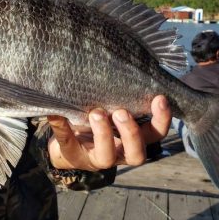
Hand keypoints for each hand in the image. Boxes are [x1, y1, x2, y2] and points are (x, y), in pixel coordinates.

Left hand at [47, 95, 170, 170]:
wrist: (69, 143)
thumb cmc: (98, 120)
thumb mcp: (112, 107)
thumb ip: (119, 95)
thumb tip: (122, 61)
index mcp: (133, 140)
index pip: (155, 134)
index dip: (161, 119)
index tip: (159, 97)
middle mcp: (120, 153)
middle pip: (137, 154)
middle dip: (131, 132)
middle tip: (121, 112)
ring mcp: (96, 158)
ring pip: (107, 157)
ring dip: (103, 134)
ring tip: (96, 113)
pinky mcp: (73, 155)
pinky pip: (67, 143)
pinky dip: (61, 126)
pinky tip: (56, 112)